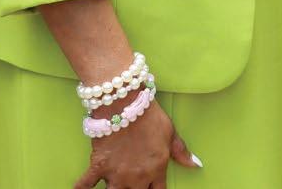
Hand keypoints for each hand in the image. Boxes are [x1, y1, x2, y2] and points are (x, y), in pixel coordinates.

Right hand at [74, 99, 200, 188]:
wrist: (124, 102)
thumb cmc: (149, 115)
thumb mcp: (170, 132)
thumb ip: (181, 152)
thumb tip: (195, 165)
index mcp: (156, 170)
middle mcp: (136, 178)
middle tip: (133, 187)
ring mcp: (116, 174)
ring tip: (115, 188)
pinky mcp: (98, 166)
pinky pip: (85, 185)